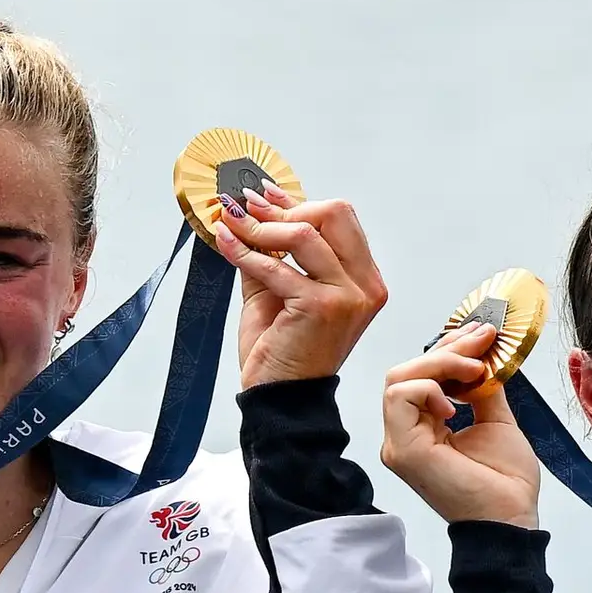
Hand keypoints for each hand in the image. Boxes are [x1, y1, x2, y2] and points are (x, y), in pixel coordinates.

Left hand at [207, 181, 388, 388]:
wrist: (279, 397)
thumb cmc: (283, 351)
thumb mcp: (279, 290)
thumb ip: (275, 251)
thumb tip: (252, 209)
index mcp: (364, 279)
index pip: (340, 220)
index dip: (297, 201)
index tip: (262, 195)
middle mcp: (365, 285)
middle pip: (334, 213)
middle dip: (285, 207)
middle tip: (246, 208)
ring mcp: (349, 295)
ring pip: (305, 233)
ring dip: (260, 225)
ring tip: (230, 222)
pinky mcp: (323, 306)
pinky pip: (277, 265)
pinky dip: (245, 251)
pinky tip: (225, 241)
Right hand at [378, 330, 543, 527]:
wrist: (511, 516)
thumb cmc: (505, 481)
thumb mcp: (495, 419)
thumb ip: (481, 389)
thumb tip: (481, 356)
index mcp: (422, 430)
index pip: (419, 376)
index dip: (449, 350)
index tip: (483, 337)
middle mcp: (404, 435)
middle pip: (405, 372)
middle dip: (446, 350)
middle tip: (483, 342)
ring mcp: (399, 444)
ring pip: (399, 379)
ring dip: (439, 364)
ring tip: (474, 371)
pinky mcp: (402, 450)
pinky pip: (401, 396)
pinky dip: (430, 388)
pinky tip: (456, 404)